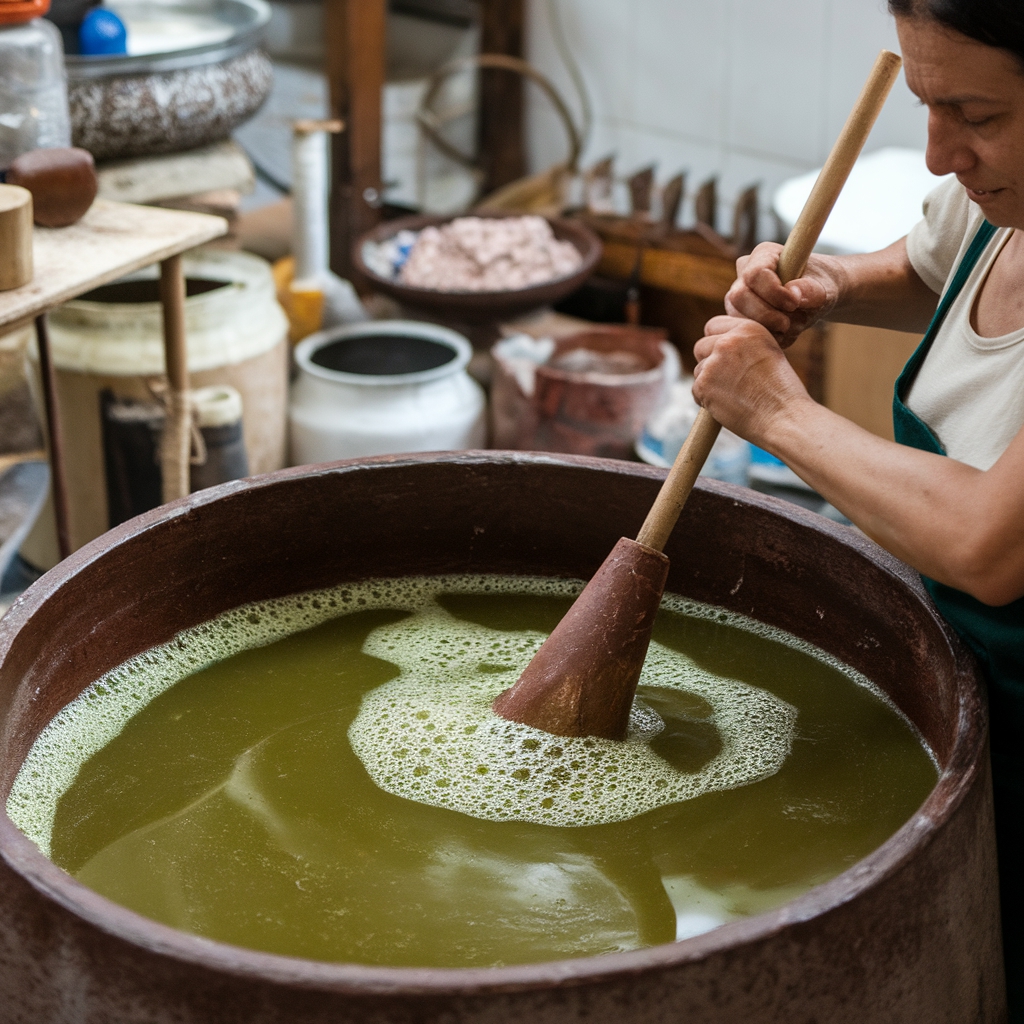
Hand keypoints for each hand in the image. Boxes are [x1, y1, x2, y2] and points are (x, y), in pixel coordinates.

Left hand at [692, 316, 811, 445]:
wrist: (783, 417)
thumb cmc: (782, 391)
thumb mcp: (769, 352)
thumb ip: (744, 344)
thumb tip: (720, 346)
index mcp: (748, 328)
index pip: (713, 325)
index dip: (716, 342)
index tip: (725, 357)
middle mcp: (728, 341)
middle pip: (700, 346)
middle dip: (708, 361)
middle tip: (726, 379)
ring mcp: (713, 363)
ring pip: (698, 370)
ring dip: (709, 382)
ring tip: (734, 395)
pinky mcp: (703, 384)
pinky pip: (696, 390)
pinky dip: (706, 400)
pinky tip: (728, 405)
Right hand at [725, 242, 843, 346]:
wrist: (819, 299)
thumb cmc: (822, 284)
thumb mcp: (825, 285)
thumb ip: (811, 289)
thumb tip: (793, 292)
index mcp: (763, 255)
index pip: (755, 274)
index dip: (773, 292)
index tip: (795, 303)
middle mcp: (744, 276)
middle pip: (738, 297)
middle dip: (766, 315)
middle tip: (789, 323)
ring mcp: (739, 299)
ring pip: (739, 319)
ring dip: (771, 328)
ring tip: (797, 324)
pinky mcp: (741, 318)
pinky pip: (747, 333)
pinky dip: (771, 338)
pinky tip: (789, 332)